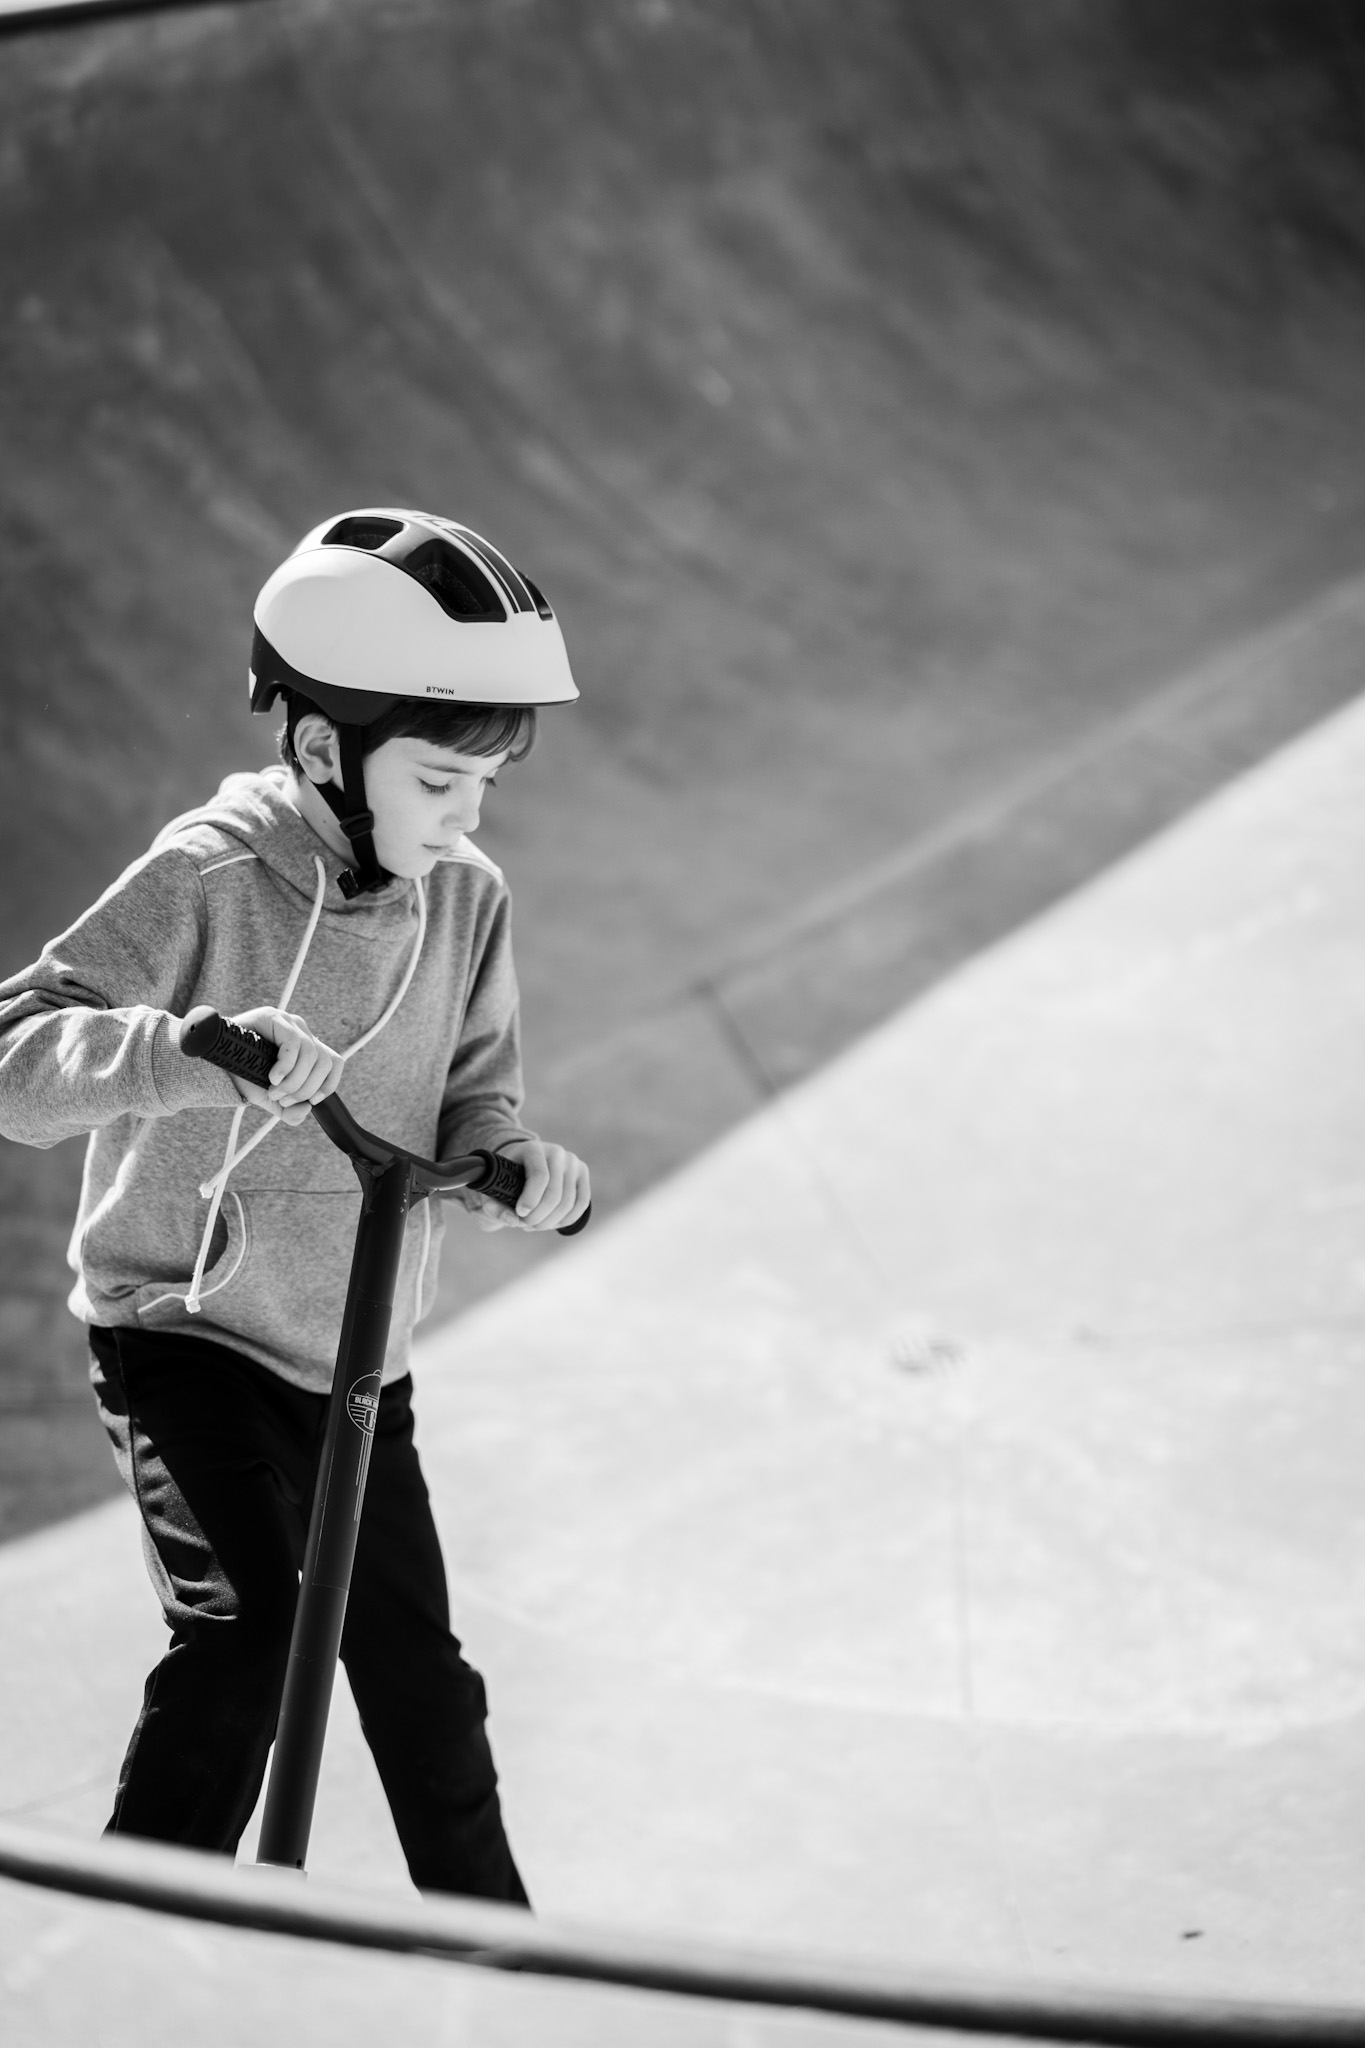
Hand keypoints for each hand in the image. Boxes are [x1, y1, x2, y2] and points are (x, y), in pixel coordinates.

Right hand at [221, 1006, 342, 1126]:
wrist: (215, 1065)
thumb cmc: (244, 1077)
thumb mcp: (271, 1099)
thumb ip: (290, 1111)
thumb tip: (307, 1110)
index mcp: (306, 1049)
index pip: (334, 1062)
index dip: (328, 1084)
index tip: (312, 1101)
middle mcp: (302, 1033)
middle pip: (324, 1063)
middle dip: (305, 1088)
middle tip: (283, 1099)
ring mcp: (289, 1023)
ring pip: (311, 1055)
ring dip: (293, 1081)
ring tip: (273, 1090)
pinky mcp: (274, 1017)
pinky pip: (293, 1044)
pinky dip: (286, 1066)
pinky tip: (272, 1077)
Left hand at [460, 1139, 590, 1232]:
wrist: (523, 1163)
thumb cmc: (507, 1176)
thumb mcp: (494, 1187)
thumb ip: (494, 1206)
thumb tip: (512, 1220)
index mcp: (533, 1149)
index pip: (540, 1176)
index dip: (530, 1200)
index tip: (520, 1213)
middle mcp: (556, 1152)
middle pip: (554, 1194)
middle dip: (538, 1217)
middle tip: (524, 1225)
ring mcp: (572, 1162)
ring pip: (568, 1203)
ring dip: (550, 1222)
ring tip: (534, 1225)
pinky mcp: (582, 1173)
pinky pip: (581, 1203)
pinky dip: (566, 1219)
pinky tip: (552, 1223)